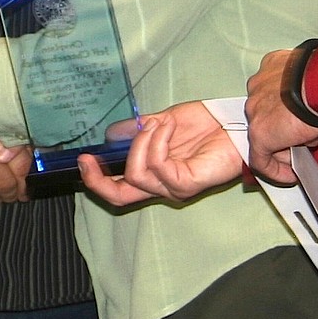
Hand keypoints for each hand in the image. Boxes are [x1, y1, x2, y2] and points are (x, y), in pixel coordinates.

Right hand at [79, 106, 240, 205]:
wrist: (234, 122)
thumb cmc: (205, 124)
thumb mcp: (162, 122)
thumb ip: (137, 130)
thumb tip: (109, 135)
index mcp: (153, 176)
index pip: (118, 190)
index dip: (96, 180)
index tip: (83, 159)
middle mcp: (161, 187)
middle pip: (119, 196)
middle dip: (99, 178)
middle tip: (90, 156)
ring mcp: (174, 188)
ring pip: (137, 174)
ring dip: (141, 141)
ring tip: (158, 123)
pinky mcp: (188, 184)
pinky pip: (158, 167)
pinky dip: (157, 141)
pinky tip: (168, 126)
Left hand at [245, 49, 317, 183]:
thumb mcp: (317, 79)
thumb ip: (308, 92)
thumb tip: (316, 111)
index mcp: (272, 67)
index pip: (273, 92)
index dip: (284, 111)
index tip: (294, 121)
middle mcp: (258, 86)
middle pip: (266, 113)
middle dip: (281, 129)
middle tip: (299, 142)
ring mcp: (255, 111)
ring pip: (264, 134)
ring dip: (280, 146)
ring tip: (299, 157)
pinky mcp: (259, 134)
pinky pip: (261, 158)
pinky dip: (274, 170)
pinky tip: (290, 176)